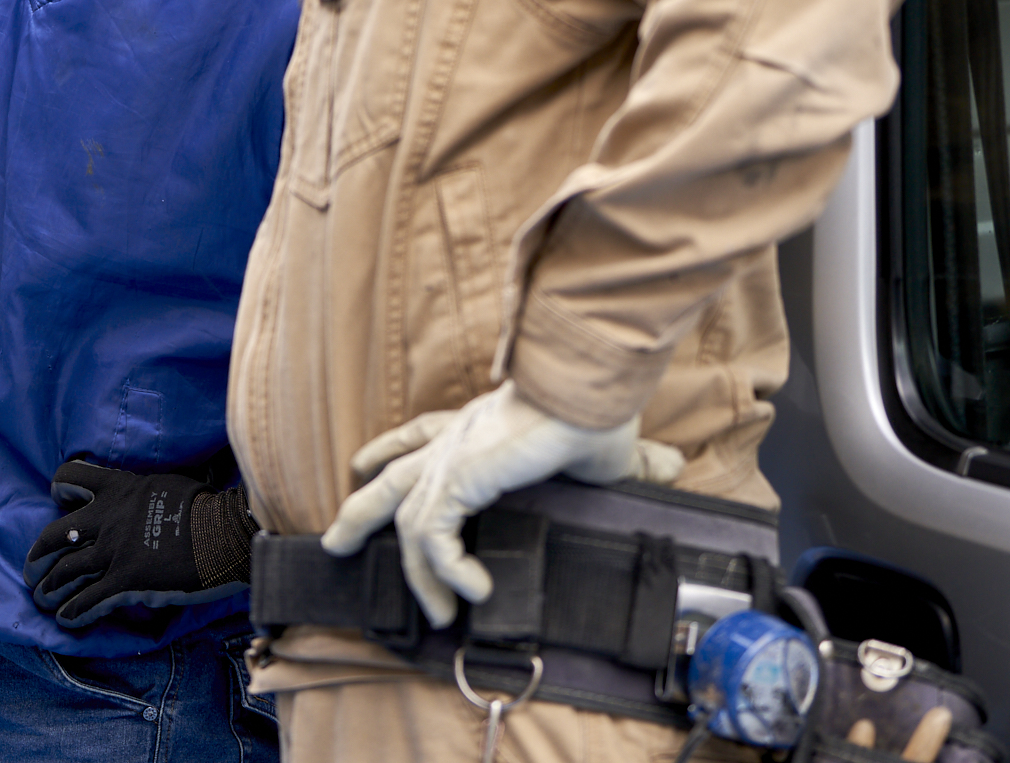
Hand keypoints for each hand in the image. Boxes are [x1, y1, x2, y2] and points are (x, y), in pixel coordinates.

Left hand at [24, 456, 256, 628]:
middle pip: (54, 534)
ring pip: (65, 572)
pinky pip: (88, 601)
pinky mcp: (125, 582)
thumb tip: (144, 501)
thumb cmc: (206, 508)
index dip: (60, 489)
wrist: (225, 533)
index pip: (72, 477)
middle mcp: (108, 518)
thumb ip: (143, 495)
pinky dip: (73, 613)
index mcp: (119, 489)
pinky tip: (67, 621)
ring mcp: (114, 551)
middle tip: (33, 571)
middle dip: (37, 556)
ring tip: (43, 600)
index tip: (58, 501)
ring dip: (49, 590)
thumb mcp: (166, 486)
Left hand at [319, 382, 684, 628]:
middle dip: (360, 509)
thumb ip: (624, 465)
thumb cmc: (600, 414)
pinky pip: (432, 539)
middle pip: (390, 475)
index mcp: (478, 425)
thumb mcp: (603, 453)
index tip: (364, 464)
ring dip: (419, 576)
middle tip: (337, 541)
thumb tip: (673, 467)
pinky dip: (449, 572)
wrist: (592, 395)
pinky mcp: (456, 480)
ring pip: (404, 521)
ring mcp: (450, 458)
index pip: (420, 435)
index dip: (388, 450)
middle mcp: (454, 439)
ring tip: (443, 614)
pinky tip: (475, 592)